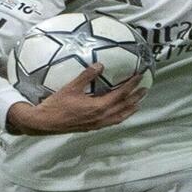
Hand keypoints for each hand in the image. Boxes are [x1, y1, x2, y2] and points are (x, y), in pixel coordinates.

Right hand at [6, 63, 145, 134]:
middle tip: (145, 89)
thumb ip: (86, 75)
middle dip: (136, 97)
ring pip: (120, 117)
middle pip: (124, 107)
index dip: (131, 85)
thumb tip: (100, 64)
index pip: (120, 94)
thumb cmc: (57, 105)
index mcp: (98, 106)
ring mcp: (97, 123)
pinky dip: (120, 117)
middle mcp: (101, 117)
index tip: (139, 76)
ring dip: (130, 109)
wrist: (45, 122)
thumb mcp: (71, 87)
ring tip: (138, 102)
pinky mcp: (92, 127)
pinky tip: (120, 114)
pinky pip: (112, 122)